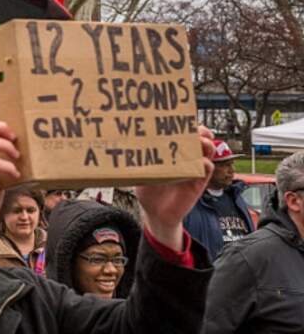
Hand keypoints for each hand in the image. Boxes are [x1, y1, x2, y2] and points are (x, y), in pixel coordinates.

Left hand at [136, 126, 215, 250]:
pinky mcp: (199, 181)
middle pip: (199, 138)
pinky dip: (206, 163)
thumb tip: (126, 149)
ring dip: (207, 144)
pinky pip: (207, 168)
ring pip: (208, 150)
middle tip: (197, 130)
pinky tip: (200, 162)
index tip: (183, 119)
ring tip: (202, 143)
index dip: (186, 125)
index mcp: (171, 152)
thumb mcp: (141, 173)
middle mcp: (185, 157)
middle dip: (201, 131)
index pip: (183, 134)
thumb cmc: (147, 190)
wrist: (156, 213)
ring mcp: (193, 168)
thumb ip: (140, 162)